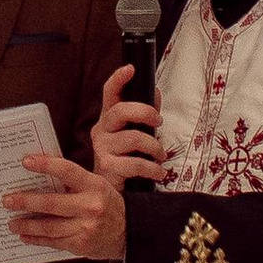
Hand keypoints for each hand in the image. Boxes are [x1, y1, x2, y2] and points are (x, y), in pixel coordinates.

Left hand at [3, 154, 126, 261]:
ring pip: (49, 226)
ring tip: (11, 222)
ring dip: (26, 225)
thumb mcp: (96, 186)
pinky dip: (37, 239)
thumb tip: (36, 175)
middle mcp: (91, 206)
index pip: (67, 171)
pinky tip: (25, 236)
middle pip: (51, 203)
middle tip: (6, 201)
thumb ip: (72, 182)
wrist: (129, 233)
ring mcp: (86, 228)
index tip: (25, 161)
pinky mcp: (81, 245)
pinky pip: (54, 242)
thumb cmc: (105, 203)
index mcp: (94, 185)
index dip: (45, 165)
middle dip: (26, 202)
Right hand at [91, 68, 164, 189]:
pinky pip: (136, 163)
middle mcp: (101, 131)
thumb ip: (144, 117)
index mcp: (108, 120)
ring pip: (133, 138)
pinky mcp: (107, 167)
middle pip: (121, 111)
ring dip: (155, 147)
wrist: (108, 193)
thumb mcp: (135, 136)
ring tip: (161, 157)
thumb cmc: (124, 161)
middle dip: (145, 113)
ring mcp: (102, 149)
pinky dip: (153, 168)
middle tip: (158, 123)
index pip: (109, 93)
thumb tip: (156, 93)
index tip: (131, 69)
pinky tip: (158, 173)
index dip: (118, 79)